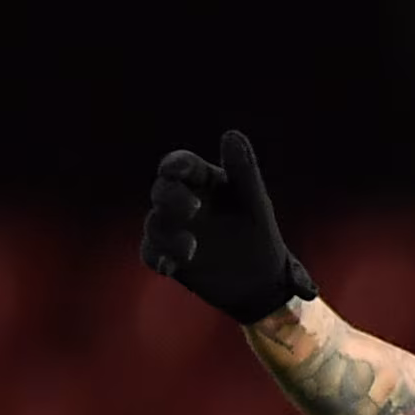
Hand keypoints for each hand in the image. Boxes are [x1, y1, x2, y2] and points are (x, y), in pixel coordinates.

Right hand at [140, 129, 316, 323]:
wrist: (262, 279)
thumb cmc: (259, 231)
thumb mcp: (255, 202)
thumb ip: (244, 170)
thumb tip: (232, 134)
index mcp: (203, 181)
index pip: (182, 165)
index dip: (177, 165)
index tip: (177, 169)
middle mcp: (182, 200)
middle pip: (163, 191)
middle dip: (171, 197)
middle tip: (192, 207)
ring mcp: (172, 228)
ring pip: (155, 224)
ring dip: (167, 234)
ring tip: (190, 248)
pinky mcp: (169, 256)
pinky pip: (152, 254)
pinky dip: (158, 258)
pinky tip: (168, 267)